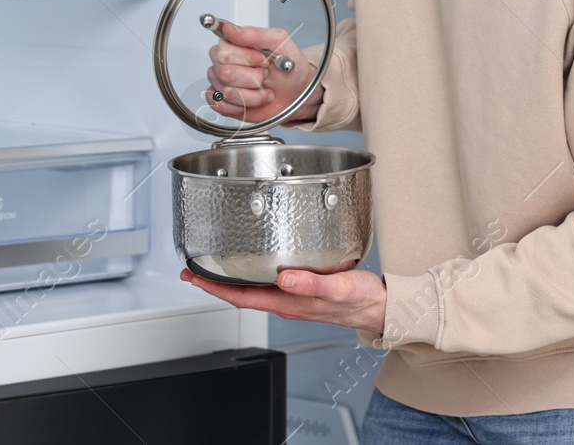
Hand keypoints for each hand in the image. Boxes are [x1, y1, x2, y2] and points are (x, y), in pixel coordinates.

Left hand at [180, 267, 386, 333]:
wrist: (380, 308)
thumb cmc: (362, 299)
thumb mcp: (339, 287)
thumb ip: (311, 283)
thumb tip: (284, 278)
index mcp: (289, 303)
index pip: (241, 297)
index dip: (214, 288)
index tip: (194, 277)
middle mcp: (286, 303)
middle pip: (241, 294)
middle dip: (215, 284)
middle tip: (194, 269)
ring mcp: (293, 299)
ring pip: (253, 290)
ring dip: (231, 280)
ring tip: (215, 267)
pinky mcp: (301, 292)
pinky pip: (268, 285)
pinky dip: (252, 276)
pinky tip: (253, 266)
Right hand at [206, 22, 316, 124]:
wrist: (297, 92)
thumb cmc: (288, 67)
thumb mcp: (278, 42)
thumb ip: (253, 34)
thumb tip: (228, 28)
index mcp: (232, 44)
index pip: (223, 52)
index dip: (247, 59)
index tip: (264, 60)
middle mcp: (222, 62)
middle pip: (224, 73)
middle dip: (252, 78)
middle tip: (265, 75)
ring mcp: (220, 83)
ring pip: (226, 92)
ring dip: (252, 95)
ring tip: (263, 89)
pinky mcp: (222, 102)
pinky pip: (221, 106)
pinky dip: (243, 106)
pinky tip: (253, 100)